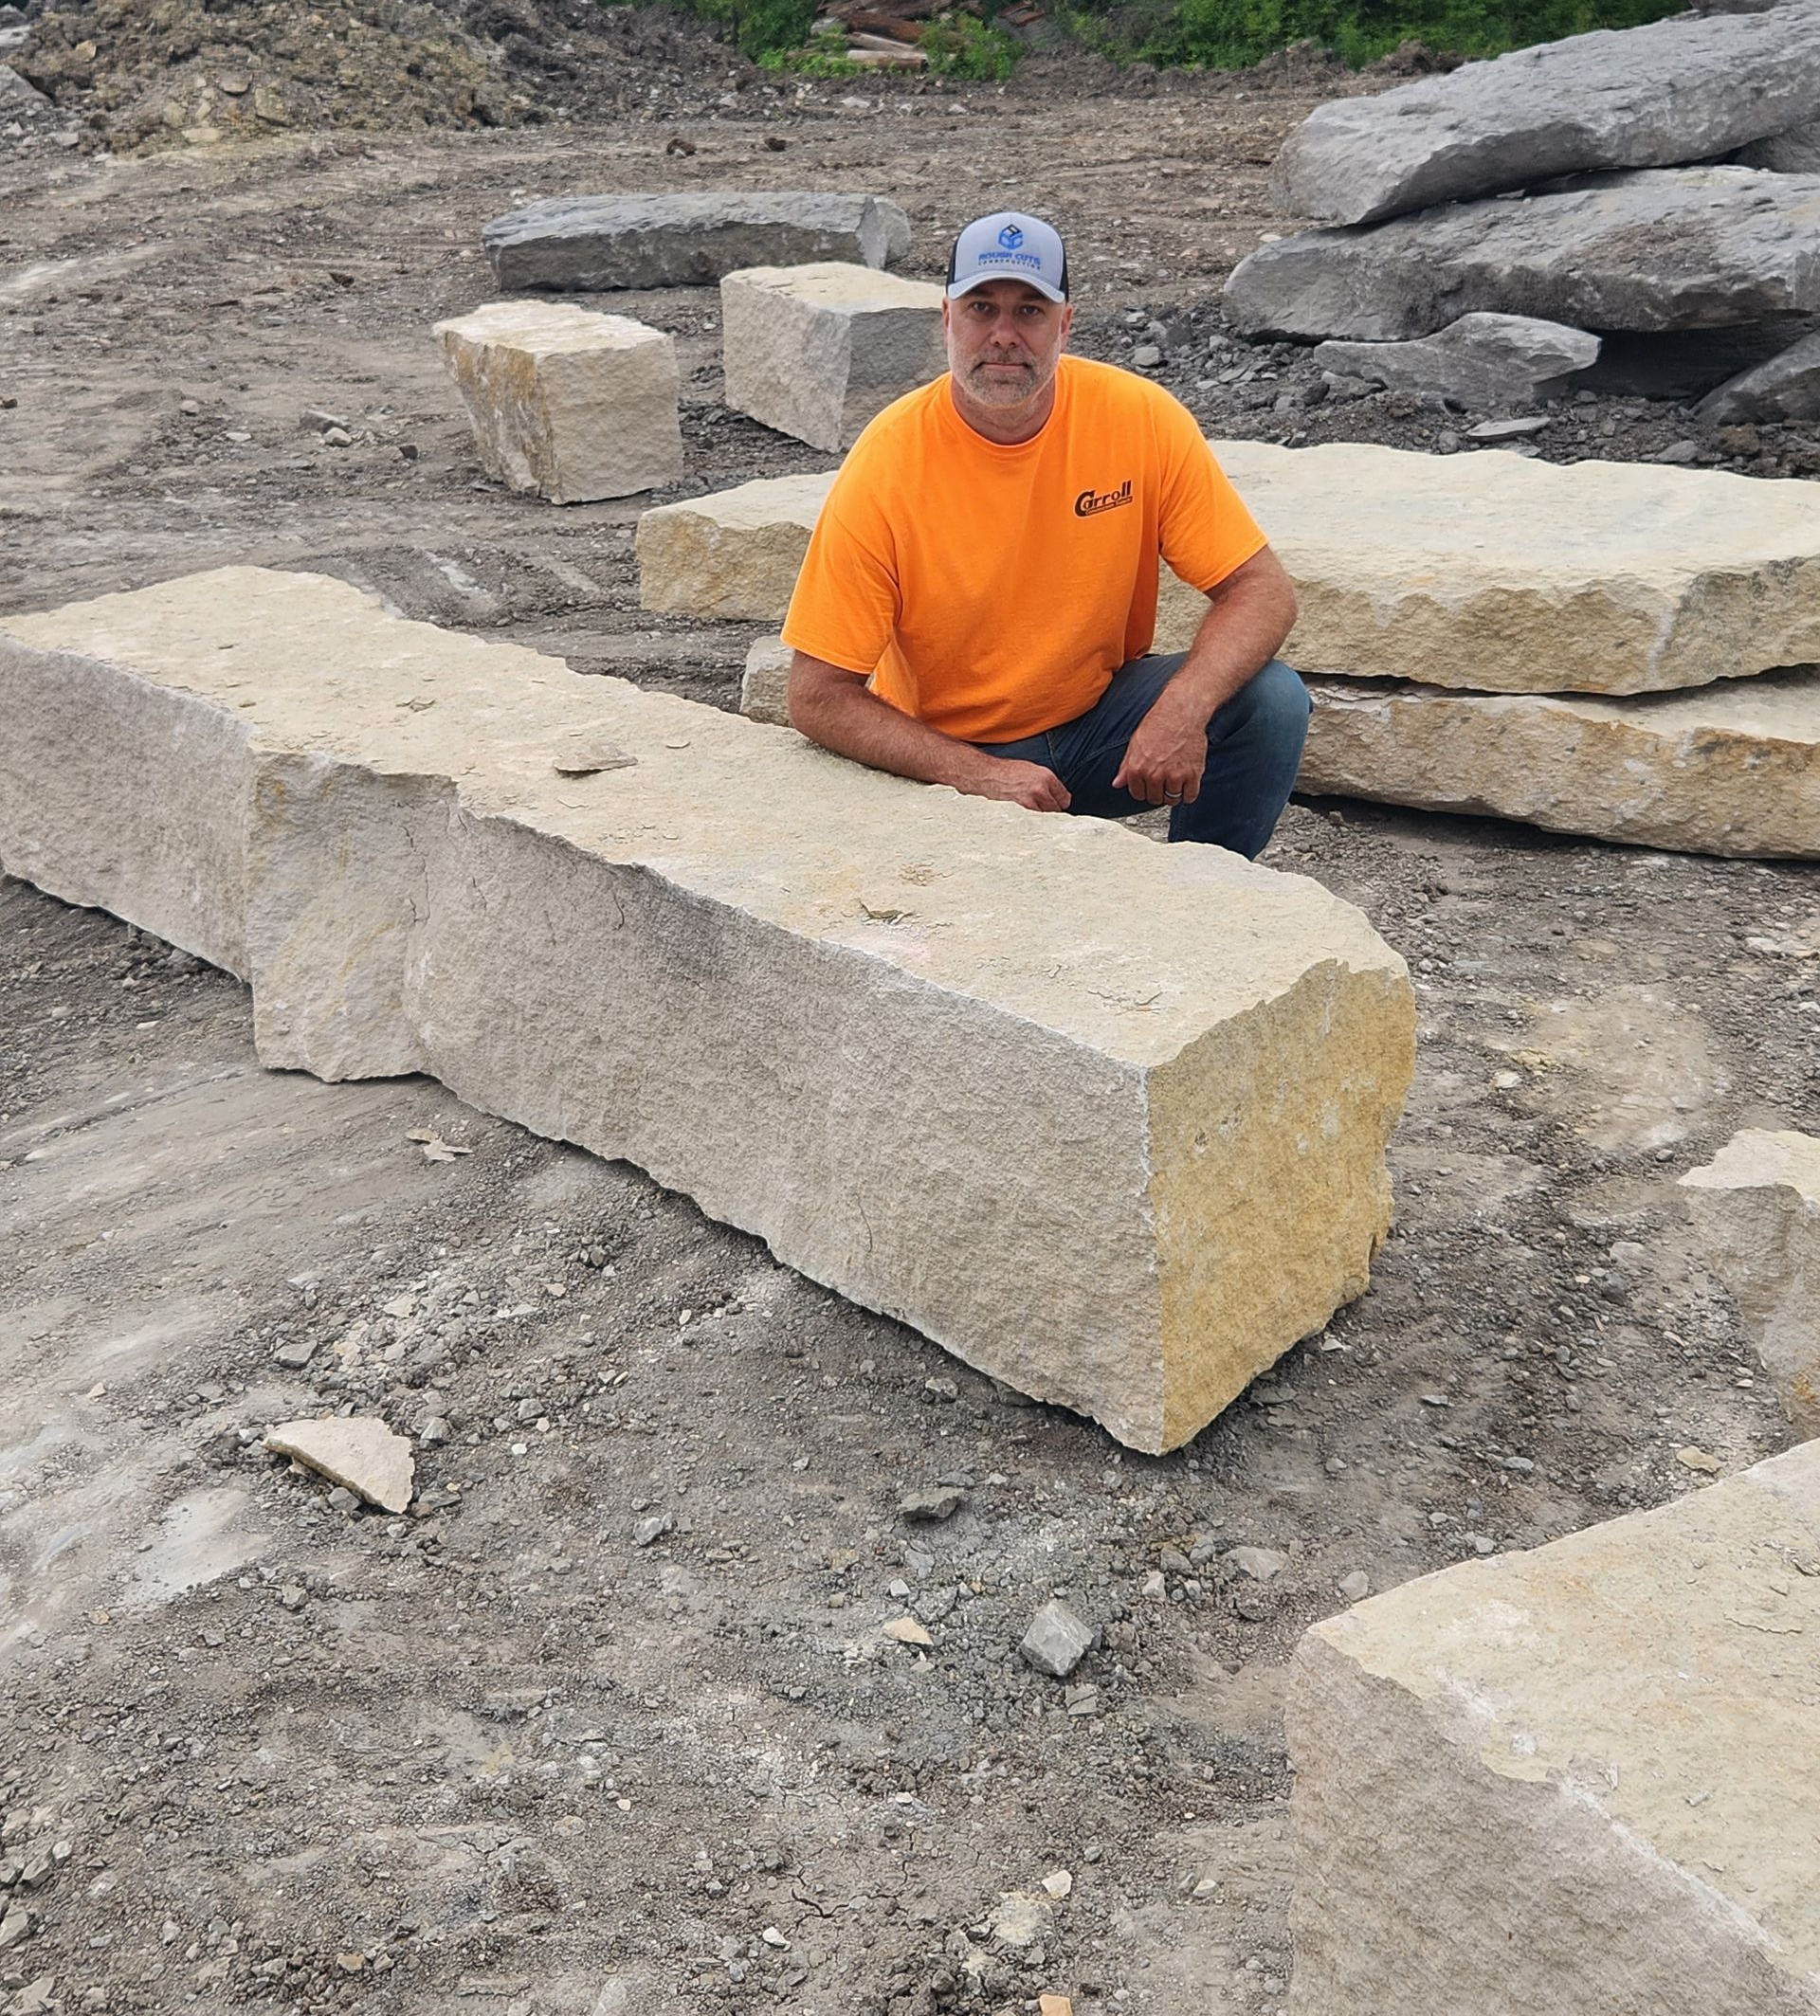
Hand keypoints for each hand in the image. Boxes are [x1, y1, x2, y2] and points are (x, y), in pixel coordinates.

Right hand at [956, 754, 1070, 811]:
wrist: (989, 776)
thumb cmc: (1009, 772)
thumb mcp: (1034, 771)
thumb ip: (1049, 783)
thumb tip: (1061, 798)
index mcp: (1047, 778)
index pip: (1065, 799)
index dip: (1061, 802)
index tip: (1058, 804)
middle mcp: (1041, 790)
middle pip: (1057, 811)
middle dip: (1052, 810)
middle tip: (1043, 808)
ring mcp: (1031, 803)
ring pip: (1045, 818)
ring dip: (1042, 818)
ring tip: (1033, 811)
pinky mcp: (1021, 813)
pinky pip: (1034, 822)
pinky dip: (1033, 822)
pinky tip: (1026, 817)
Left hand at [1113, 703, 1206, 807]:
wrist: (1181, 712)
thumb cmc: (1159, 723)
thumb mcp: (1135, 743)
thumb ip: (1126, 766)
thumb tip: (1117, 783)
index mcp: (1137, 769)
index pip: (1138, 794)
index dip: (1144, 790)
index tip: (1149, 786)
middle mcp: (1154, 775)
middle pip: (1155, 798)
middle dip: (1158, 792)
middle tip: (1164, 781)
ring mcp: (1174, 776)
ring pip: (1172, 799)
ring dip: (1174, 793)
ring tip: (1175, 781)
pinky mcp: (1192, 775)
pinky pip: (1190, 796)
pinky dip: (1189, 794)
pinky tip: (1187, 785)